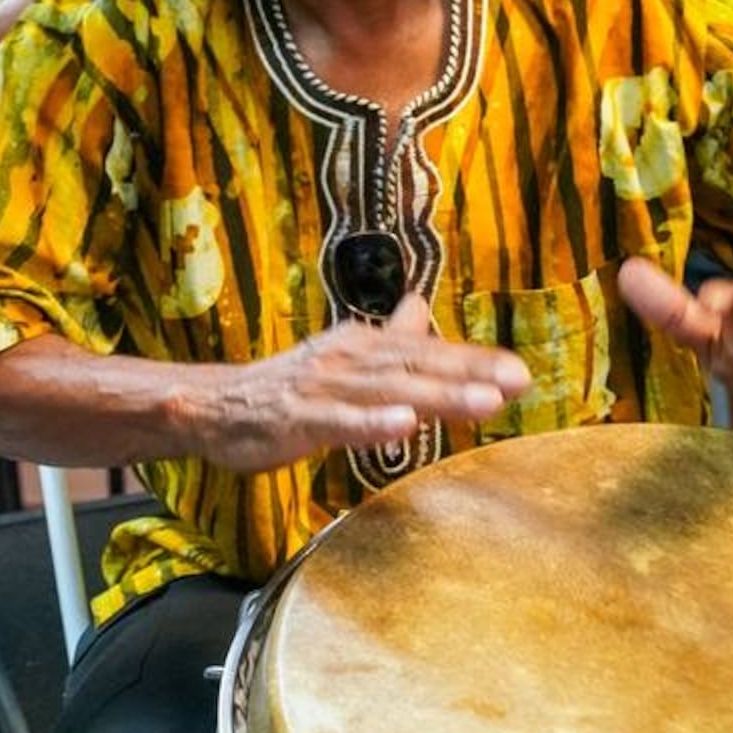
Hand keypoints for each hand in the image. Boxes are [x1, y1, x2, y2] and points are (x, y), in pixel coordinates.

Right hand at [185, 296, 531, 472]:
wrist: (212, 405)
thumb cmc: (285, 387)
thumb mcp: (342, 356)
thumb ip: (387, 339)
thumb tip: (422, 306)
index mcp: (361, 346)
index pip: (425, 350)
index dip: (472, 359)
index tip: (520, 371)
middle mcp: (346, 359)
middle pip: (415, 365)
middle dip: (468, 372)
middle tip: (517, 380)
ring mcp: (321, 388)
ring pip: (386, 391)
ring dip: (436, 395)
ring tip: (482, 402)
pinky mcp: (296, 419)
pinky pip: (338, 422)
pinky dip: (371, 423)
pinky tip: (403, 427)